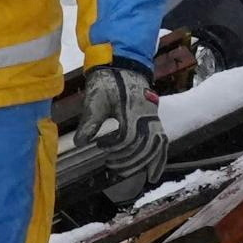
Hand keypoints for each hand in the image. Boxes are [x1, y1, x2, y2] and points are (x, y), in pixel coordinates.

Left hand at [67, 59, 166, 204]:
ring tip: (125, 171)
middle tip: (110, 164)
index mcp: (133, 110)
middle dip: (126, 159)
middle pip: (143, 147)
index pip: (128, 137)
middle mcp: (148, 116)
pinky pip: (162, 145)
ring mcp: (154, 119)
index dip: (113, 146)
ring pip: (154, 148)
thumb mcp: (96, 99)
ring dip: (140, 163)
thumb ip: (90, 121)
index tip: (100, 145)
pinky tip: (152, 176)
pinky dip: (158, 161)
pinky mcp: (155, 121)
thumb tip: (80, 142)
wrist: (123, 66)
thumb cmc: (108, 81)